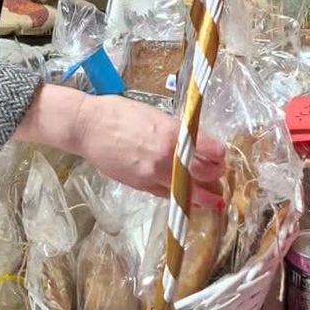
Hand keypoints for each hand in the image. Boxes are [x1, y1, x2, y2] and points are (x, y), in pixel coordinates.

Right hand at [13, 85, 225, 206]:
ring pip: (189, 192)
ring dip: (204, 194)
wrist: (88, 127)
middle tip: (218, 174)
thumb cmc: (120, 113)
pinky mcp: (142, 186)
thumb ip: (177, 132)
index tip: (221, 155)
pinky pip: (169, 195)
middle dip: (216, 176)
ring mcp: (154, 174)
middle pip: (205, 174)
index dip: (220, 155)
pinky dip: (180, 195)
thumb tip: (197, 144)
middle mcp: (167, 157)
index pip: (211, 150)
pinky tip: (185, 193)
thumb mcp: (156, 116)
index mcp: (172, 133)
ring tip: (212, 195)